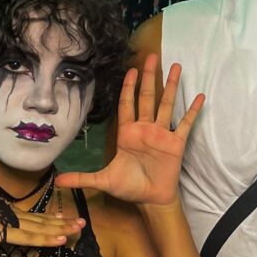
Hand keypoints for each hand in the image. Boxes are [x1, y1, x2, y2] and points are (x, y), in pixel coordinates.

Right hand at [0, 159, 83, 247]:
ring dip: (61, 230)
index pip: (29, 216)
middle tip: (82, 222)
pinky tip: (61, 240)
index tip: (62, 219)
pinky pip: (29, 238)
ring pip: (40, 228)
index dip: (47, 219)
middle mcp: (8, 213)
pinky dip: (46, 239)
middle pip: (40, 220)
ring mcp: (8, 222)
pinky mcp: (4, 232)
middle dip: (62, 222)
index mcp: (0, 208)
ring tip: (80, 228)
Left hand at [56, 54, 202, 207]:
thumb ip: (82, 178)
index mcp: (128, 133)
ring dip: (171, 86)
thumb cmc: (129, 187)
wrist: (151, 200)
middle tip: (152, 56)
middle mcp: (146, 129)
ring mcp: (162, 134)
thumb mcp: (103, 181)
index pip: (127, 104)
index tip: (130, 69)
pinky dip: (193, 110)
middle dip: (149, 77)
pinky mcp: (176, 143)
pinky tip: (200, 96)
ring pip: (167, 105)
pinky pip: (186, 123)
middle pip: (148, 97)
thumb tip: (57, 181)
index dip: (128, 87)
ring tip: (176, 66)